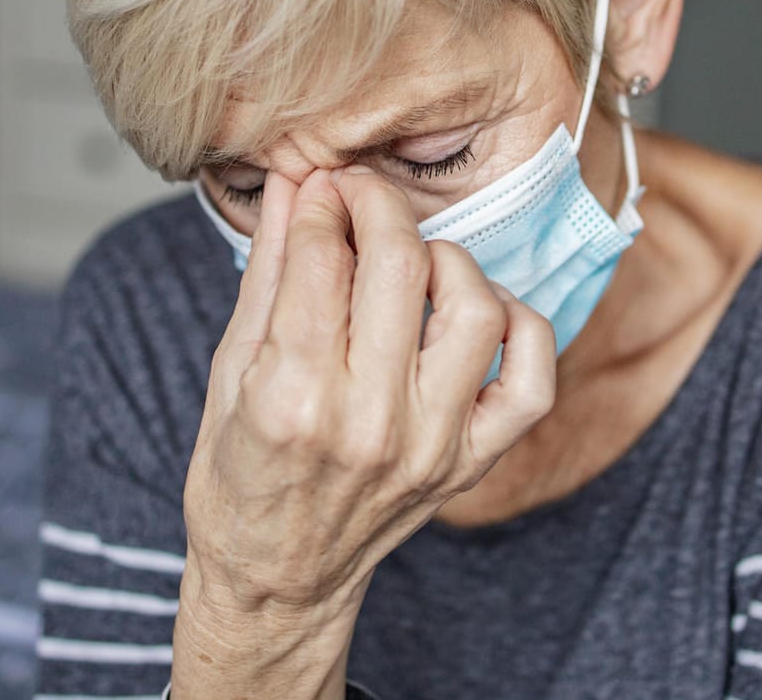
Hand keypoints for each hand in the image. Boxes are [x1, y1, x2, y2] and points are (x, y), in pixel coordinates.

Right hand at [172, 165, 555, 691]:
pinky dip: (520, 327)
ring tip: (411, 262)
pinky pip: (532, 379)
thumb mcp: (229, 370)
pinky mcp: (470, 462)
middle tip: (359, 195)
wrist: (279, 580)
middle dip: (377, 205)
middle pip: (399, 267)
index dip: (321, 201)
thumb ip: (268, 271)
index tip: (319, 184)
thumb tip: (294, 181)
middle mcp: (369, 422)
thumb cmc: (241, 473)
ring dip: (445, 260)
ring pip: (474, 308)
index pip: (322, 257)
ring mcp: (431, 445)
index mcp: (291, 397)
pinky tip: (478, 311)